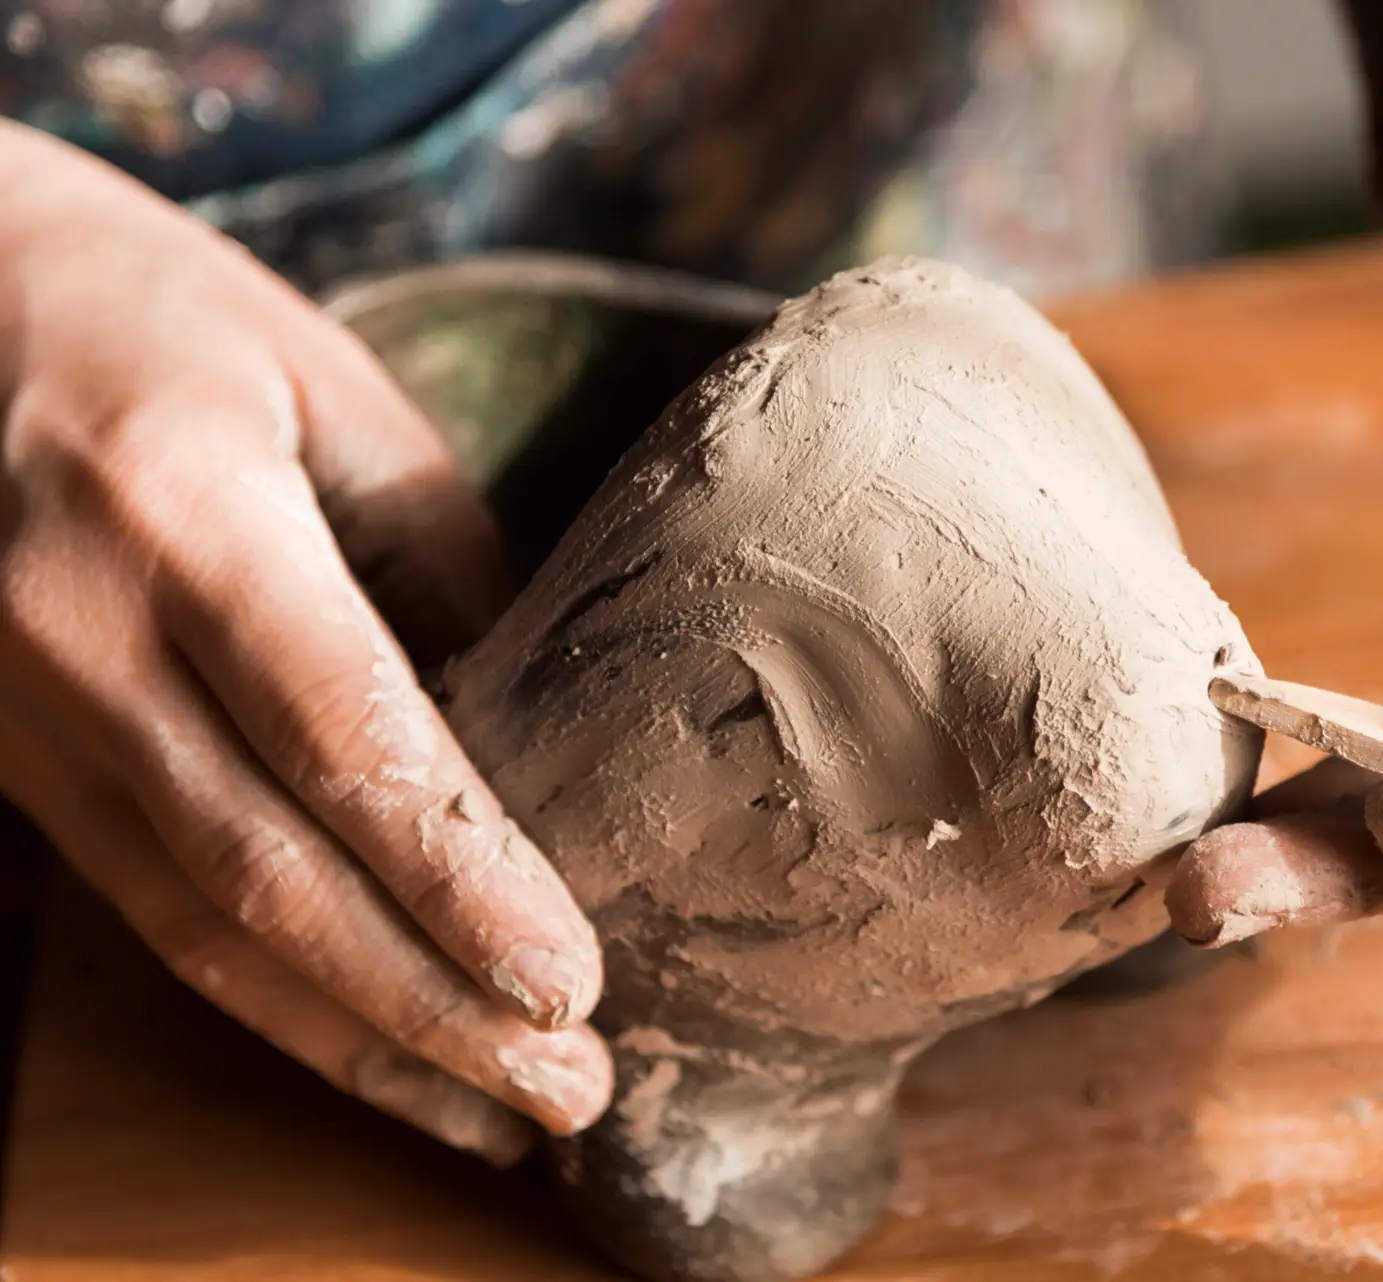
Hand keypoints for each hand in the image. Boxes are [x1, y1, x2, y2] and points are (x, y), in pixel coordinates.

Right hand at [0, 123, 611, 1159]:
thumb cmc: (166, 322)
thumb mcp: (332, 391)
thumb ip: (439, 557)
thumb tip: (531, 733)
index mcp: (183, 508)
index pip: (339, 730)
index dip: (459, 874)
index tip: (573, 976)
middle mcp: (76, 631)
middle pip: (266, 868)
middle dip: (428, 1002)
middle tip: (573, 1087)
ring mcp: (18, 709)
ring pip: (194, 923)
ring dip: (355, 1039)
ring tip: (499, 1112)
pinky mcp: (10, 757)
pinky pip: (146, 905)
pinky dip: (266, 1000)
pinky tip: (367, 1049)